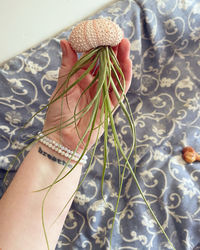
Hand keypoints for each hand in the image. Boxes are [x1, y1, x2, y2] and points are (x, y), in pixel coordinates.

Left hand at [43, 39, 131, 153]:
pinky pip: (120, 91)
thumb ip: (68, 66)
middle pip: (107, 66)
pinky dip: (124, 78)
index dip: (98, 47)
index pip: (92, 60)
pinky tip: (127, 65)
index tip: (102, 34)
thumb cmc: (58, 114)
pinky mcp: (110, 106)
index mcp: (81, 79)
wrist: (62, 139)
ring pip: (115, 76)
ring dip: (121, 61)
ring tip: (125, 45)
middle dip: (113, 51)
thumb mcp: (62, 87)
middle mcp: (94, 86)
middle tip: (117, 36)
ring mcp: (103, 95)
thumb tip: (65, 42)